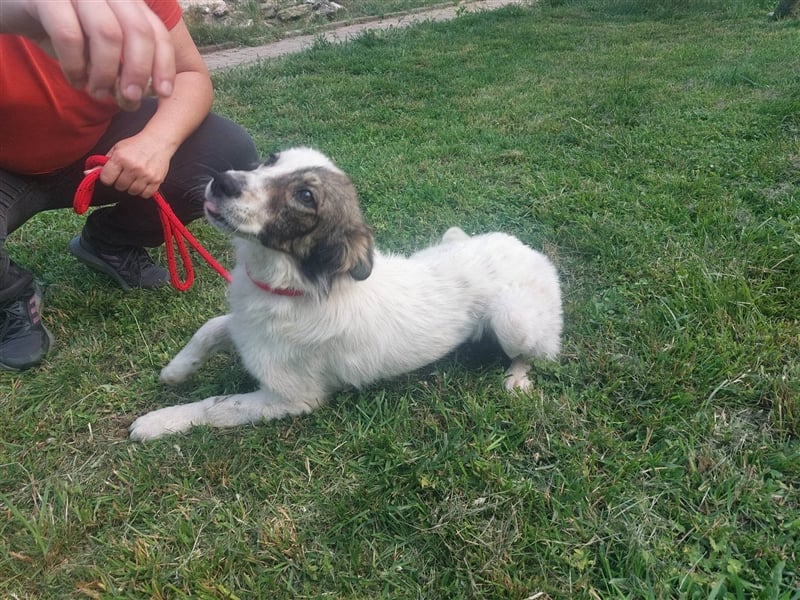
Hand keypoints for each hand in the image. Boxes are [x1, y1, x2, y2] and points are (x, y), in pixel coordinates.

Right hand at [0, 0, 175, 109]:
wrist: (10, 7)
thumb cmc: (59, 27)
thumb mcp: (96, 44)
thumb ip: (122, 60)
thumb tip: (141, 93)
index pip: (155, 30)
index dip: (163, 63)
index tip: (163, 93)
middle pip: (138, 30)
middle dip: (138, 71)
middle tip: (130, 99)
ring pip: (107, 34)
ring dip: (105, 73)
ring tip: (97, 92)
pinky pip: (69, 35)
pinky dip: (75, 65)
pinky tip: (74, 80)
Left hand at [99, 135, 171, 197]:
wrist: (158, 141)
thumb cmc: (135, 145)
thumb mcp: (116, 150)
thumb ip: (102, 163)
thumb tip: (87, 174)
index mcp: (120, 158)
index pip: (106, 179)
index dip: (108, 178)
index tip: (113, 173)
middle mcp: (133, 167)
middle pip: (120, 186)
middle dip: (121, 182)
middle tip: (126, 174)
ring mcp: (146, 175)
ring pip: (132, 192)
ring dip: (132, 187)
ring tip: (135, 177)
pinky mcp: (157, 180)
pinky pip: (145, 194)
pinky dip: (143, 191)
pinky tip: (143, 182)